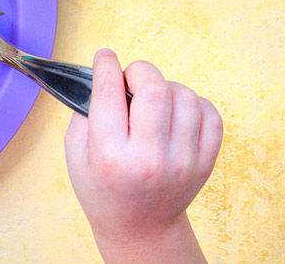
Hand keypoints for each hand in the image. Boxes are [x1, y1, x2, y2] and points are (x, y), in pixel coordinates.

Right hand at [64, 50, 222, 263]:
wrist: (140, 228)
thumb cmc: (103, 190)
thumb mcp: (75, 155)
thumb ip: (84, 112)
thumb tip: (103, 74)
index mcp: (110, 155)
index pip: (109, 92)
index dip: (106, 65)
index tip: (105, 56)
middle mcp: (149, 158)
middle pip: (154, 89)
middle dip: (139, 71)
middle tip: (130, 79)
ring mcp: (182, 161)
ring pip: (184, 96)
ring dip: (165, 88)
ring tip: (153, 101)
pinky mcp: (205, 162)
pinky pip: (209, 113)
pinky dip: (192, 104)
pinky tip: (175, 113)